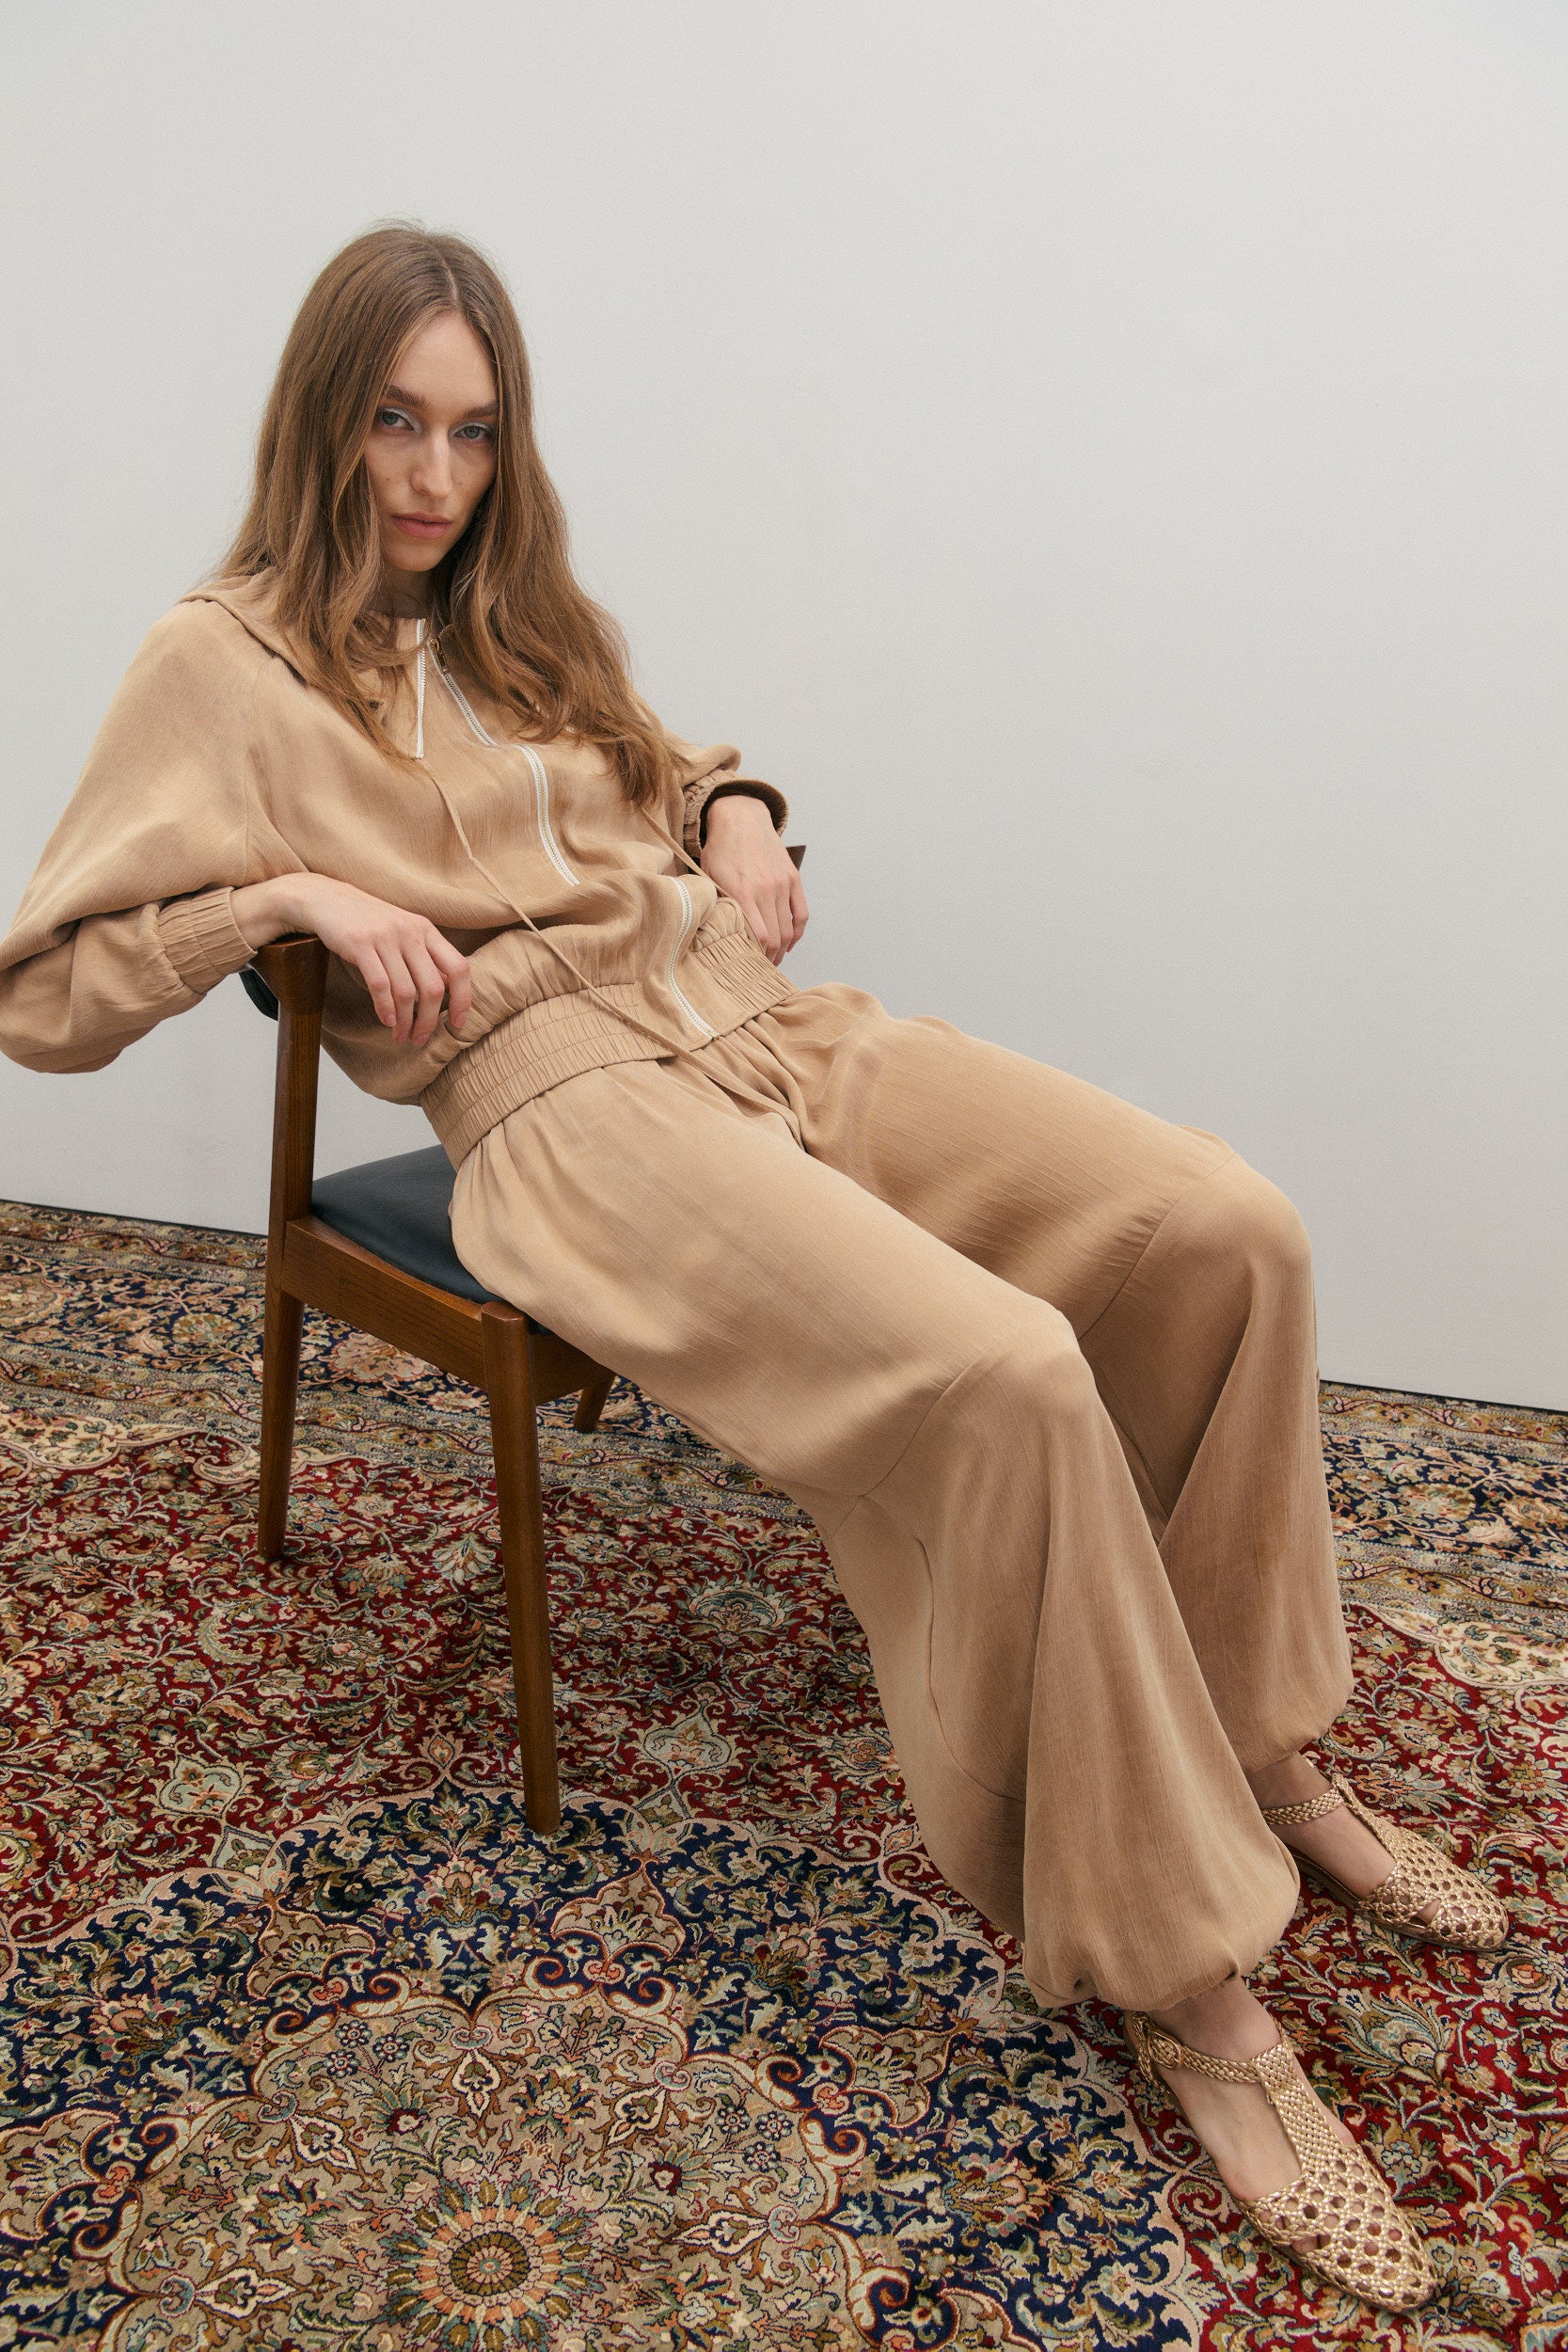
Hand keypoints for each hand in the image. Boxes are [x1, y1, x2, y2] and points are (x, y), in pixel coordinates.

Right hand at [231, 873, 472, 1048]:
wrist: (325, 898)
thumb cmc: (367, 923)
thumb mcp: (402, 932)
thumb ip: (423, 957)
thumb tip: (445, 994)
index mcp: (426, 929)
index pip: (458, 968)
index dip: (463, 999)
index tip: (457, 1024)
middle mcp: (410, 932)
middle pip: (433, 988)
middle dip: (429, 1021)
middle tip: (420, 1039)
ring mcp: (385, 937)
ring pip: (406, 992)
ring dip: (405, 1021)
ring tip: (400, 1035)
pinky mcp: (360, 943)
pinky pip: (379, 985)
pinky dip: (384, 1008)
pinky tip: (385, 1021)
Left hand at [700, 793, 807, 964]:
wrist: (741, 818)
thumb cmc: (721, 848)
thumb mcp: (708, 875)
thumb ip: (714, 903)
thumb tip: (713, 932)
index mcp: (742, 892)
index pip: (758, 936)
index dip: (756, 955)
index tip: (749, 964)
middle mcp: (765, 890)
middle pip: (775, 937)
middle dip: (769, 958)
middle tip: (761, 968)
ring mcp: (782, 884)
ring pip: (789, 929)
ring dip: (783, 949)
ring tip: (774, 959)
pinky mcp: (792, 879)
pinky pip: (801, 913)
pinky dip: (797, 932)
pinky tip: (789, 942)